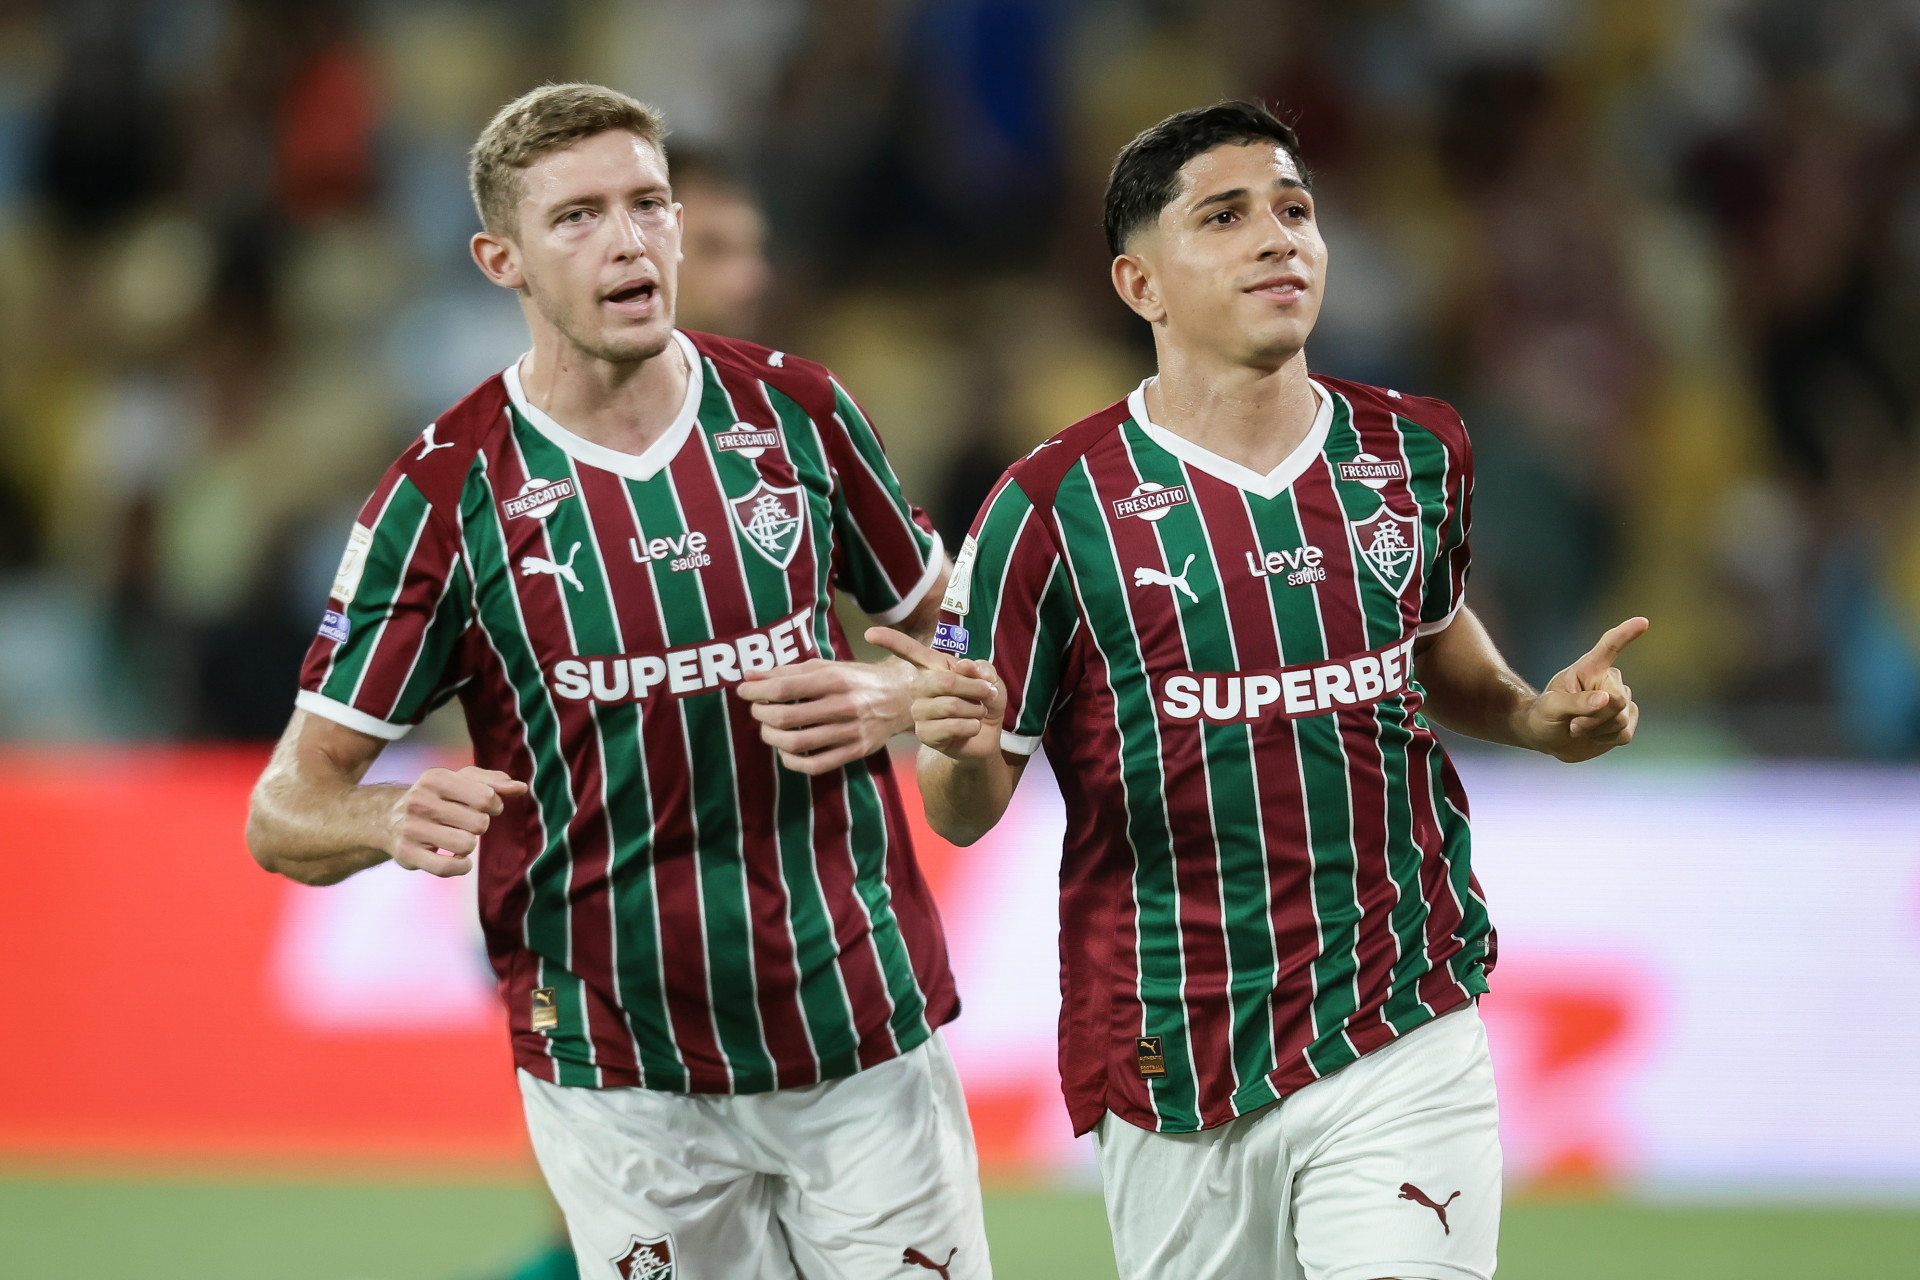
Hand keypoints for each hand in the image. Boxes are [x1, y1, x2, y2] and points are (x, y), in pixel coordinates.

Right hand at [390, 766, 526, 875]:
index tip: (485, 807)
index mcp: (436, 778)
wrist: (386, 819)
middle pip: (480, 823)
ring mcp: (412, 828)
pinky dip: (461, 866)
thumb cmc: (436, 797)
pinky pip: (448, 867)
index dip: (494, 805)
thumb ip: (493, 781)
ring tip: (456, 838)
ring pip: (466, 845)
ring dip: (468, 846)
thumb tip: (520, 788)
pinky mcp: (407, 853)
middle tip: (464, 823)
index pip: (486, 797)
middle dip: (479, 826)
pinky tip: (459, 859)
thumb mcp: (460, 781)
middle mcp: (420, 800)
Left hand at [735, 658, 913, 775]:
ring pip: (797, 743)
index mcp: (835, 679)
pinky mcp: (856, 751)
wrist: (901, 697)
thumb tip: (750, 675)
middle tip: (757, 709)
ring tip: (768, 729)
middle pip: (787, 716)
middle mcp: (844, 705)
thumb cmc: (856, 679)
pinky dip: (792, 761)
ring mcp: (851, 731)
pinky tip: (786, 751)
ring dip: (772, 737)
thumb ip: (788, 671)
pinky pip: (816, 765)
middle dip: (762, 714)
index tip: (743, 690)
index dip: (756, 691)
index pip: (784, 687)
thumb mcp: (826, 667)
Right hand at [864, 627, 1006, 761]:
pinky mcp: (925, 734)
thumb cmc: (984, 700)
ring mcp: (919, 712)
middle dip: (974, 687)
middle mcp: (920, 687)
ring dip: (975, 709)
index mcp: (933, 667)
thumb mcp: (990, 679)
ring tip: (978, 712)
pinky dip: (972, 726)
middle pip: (944, 681)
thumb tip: (964, 666)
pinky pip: (951, 727)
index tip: (870, 634)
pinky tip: (972, 727)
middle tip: (987, 691)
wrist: (987, 734)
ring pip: (950, 705)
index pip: (909, 650)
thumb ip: (981, 669)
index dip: (890, 640)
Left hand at [1519, 617, 1647, 762]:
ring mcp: (1620, 701)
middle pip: (1617, 701)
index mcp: (1589, 668)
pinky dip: (1604, 740)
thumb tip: (1607, 698)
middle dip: (1594, 718)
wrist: (1547, 737)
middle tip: (1572, 723)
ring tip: (1577, 727)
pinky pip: (1624, 734)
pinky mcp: (1626, 721)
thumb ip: (1576, 702)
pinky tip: (1592, 735)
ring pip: (1621, 720)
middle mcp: (1609, 681)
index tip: (1642, 622)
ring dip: (1596, 730)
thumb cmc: (1543, 715)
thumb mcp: (1551, 707)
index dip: (1626, 634)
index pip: (1609, 647)